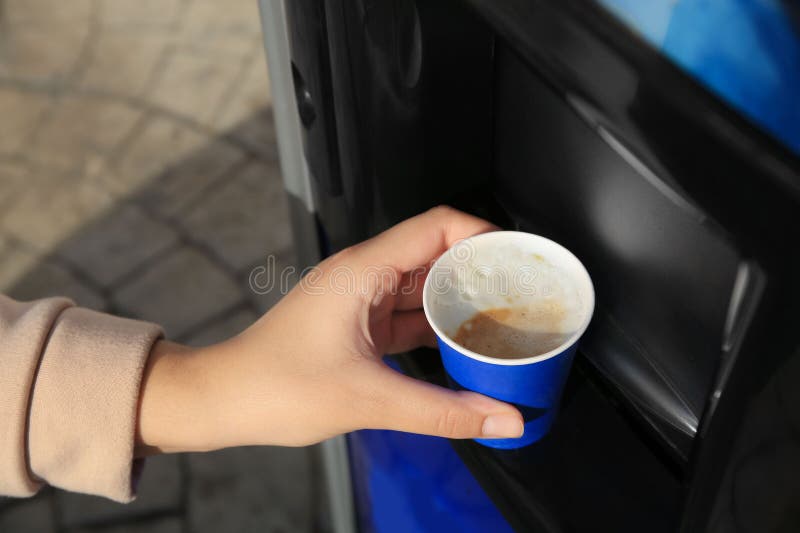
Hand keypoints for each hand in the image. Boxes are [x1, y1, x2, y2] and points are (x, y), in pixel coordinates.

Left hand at [136, 206, 523, 453]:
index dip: (483, 233)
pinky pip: (409, 313)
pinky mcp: (358, 323)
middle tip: (523, 292)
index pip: (437, 225)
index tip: (519, 256)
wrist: (223, 400)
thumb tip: (501, 418)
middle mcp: (364, 275)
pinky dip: (438, 324)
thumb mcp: (368, 399)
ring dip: (461, 299)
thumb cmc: (273, 386)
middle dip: (481, 269)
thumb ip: (441, 411)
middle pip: (436, 253)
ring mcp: (360, 298)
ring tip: (504, 318)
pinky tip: (464, 343)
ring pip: (424, 285)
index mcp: (364, 270)